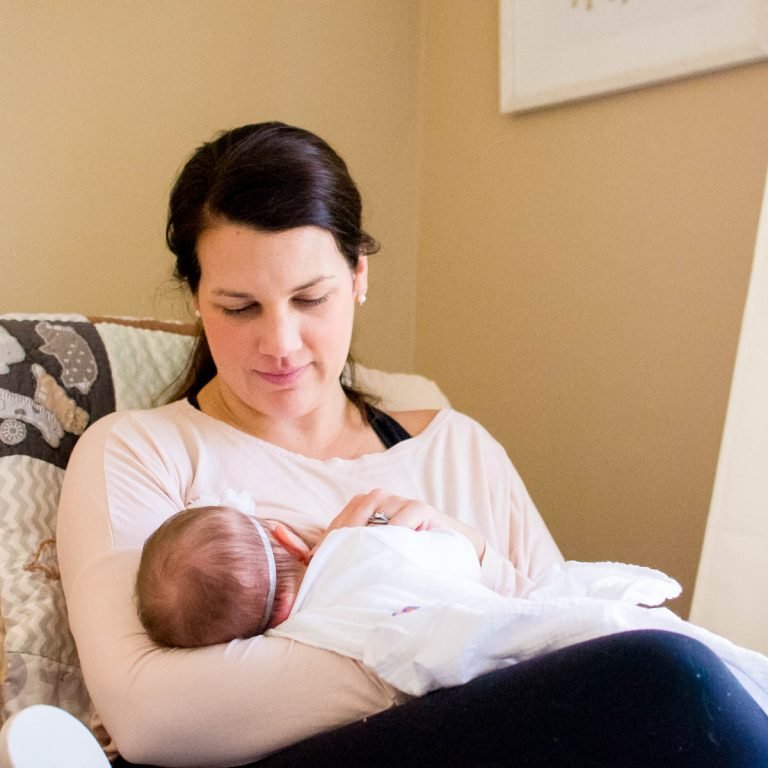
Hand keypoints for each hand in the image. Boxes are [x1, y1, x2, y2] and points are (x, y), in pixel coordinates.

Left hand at [310, 489, 485, 561]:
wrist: (444, 551)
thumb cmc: (394, 554)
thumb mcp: (356, 553)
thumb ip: (315, 548)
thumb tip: (274, 529)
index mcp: (360, 505)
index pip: (338, 524)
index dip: (333, 548)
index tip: (331, 571)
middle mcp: (378, 497)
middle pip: (355, 517)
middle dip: (350, 544)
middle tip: (349, 570)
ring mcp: (400, 501)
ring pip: (379, 514)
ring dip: (374, 538)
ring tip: (372, 560)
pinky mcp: (422, 509)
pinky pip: (407, 515)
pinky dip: (400, 531)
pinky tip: (398, 547)